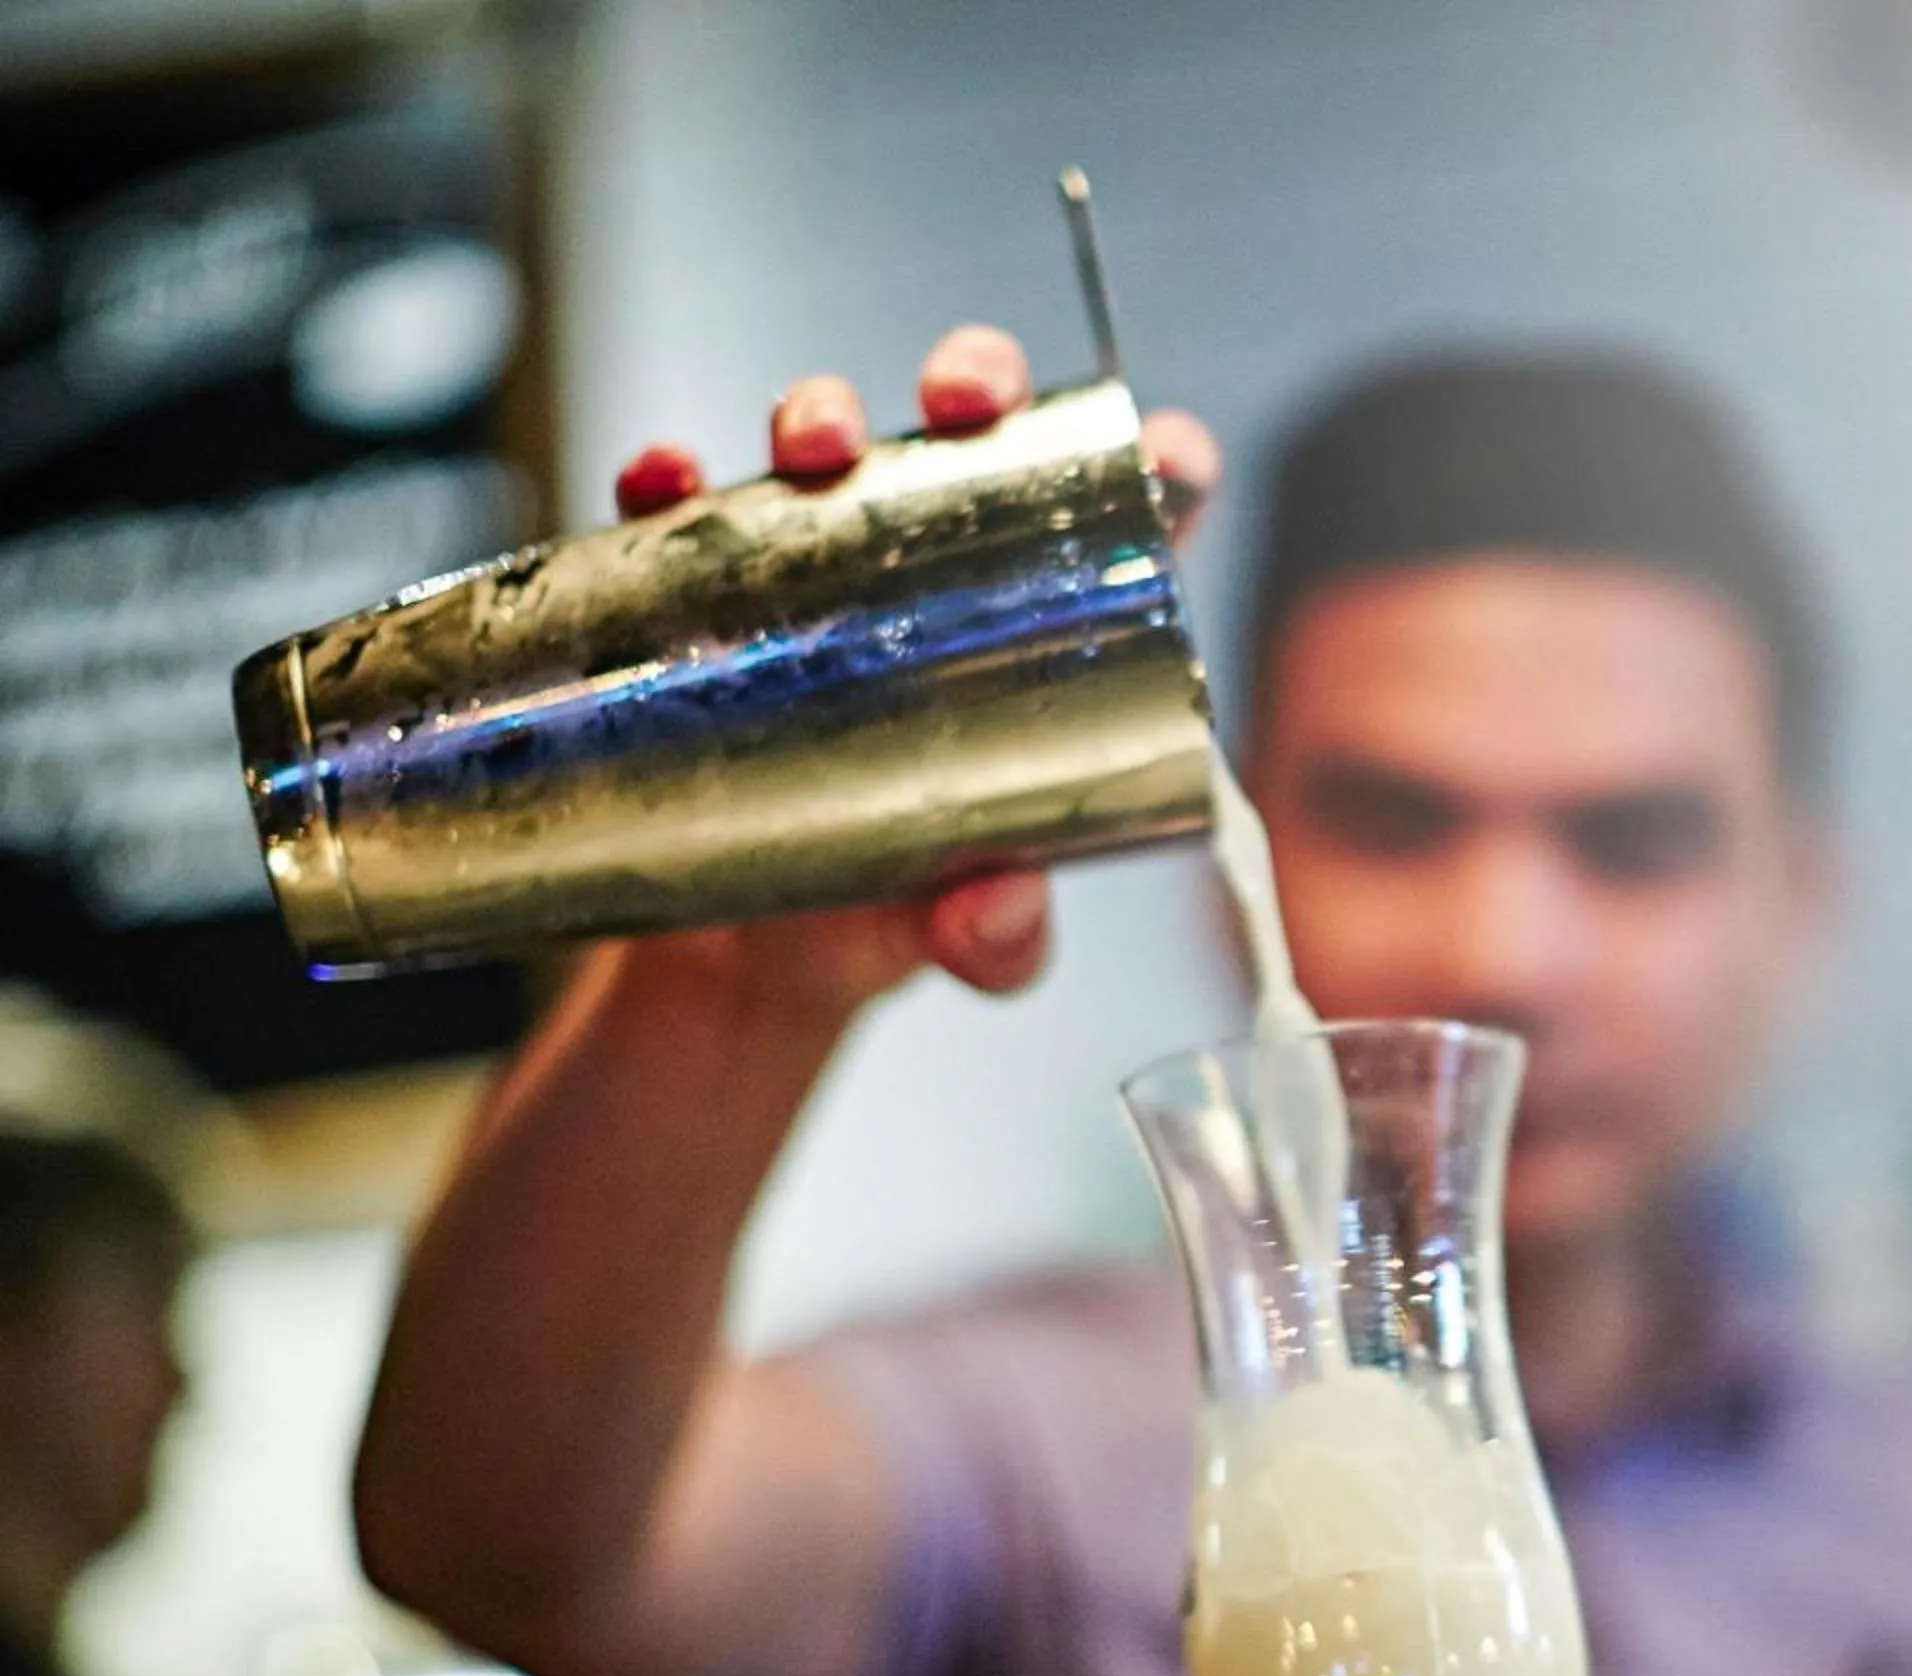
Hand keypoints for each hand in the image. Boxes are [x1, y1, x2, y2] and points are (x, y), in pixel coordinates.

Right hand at [603, 323, 1224, 1023]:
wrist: (746, 973)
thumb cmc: (892, 925)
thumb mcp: (964, 943)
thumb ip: (997, 940)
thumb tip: (996, 907)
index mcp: (1041, 641)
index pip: (1127, 524)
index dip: (1161, 470)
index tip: (1164, 455)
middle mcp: (934, 581)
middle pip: (976, 437)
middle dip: (974, 382)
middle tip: (959, 405)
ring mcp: (817, 576)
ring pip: (829, 445)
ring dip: (821, 414)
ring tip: (814, 448)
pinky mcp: (706, 597)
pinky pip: (681, 517)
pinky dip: (671, 485)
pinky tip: (663, 486)